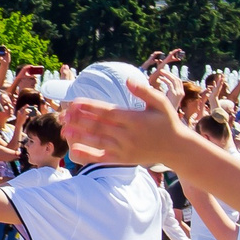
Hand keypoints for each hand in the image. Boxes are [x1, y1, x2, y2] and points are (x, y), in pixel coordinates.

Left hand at [62, 71, 182, 165]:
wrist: (176, 149)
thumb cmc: (167, 122)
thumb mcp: (161, 102)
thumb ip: (144, 91)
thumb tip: (128, 80)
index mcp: (134, 118)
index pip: (107, 111)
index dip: (89, 107)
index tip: (74, 102)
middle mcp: (127, 134)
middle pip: (98, 126)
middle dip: (79, 120)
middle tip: (63, 114)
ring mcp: (124, 149)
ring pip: (97, 141)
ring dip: (79, 136)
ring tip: (64, 130)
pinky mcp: (123, 159)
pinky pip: (102, 157)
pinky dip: (88, 155)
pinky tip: (73, 150)